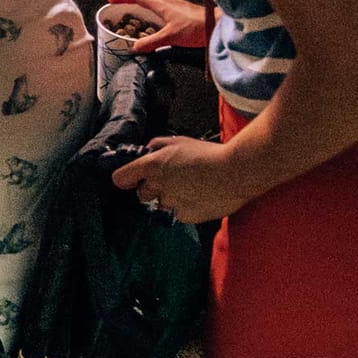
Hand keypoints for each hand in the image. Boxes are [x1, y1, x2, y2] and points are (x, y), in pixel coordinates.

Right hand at [108, 0, 209, 52]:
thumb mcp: (170, 37)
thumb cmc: (197, 27)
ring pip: (161, 1)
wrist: (219, 26)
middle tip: (129, 5)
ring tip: (144, 15)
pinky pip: (169, 10)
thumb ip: (151, 42)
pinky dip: (161, 13)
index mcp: (163, 5)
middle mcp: (171, 3)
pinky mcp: (187, 14)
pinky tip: (163, 24)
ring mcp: (180, 8)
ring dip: (150, 5)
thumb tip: (134, 47)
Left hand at [111, 136, 254, 222]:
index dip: (126, 178)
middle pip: (141, 194)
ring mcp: (171, 203)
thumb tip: (148, 150)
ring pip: (160, 205)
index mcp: (153, 165)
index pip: (122, 178)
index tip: (131, 179)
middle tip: (169, 182)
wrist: (235, 173)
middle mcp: (158, 186)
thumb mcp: (180, 141)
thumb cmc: (209, 154)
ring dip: (169, 199)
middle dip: (150, 189)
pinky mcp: (185, 216)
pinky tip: (199, 197)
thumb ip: (158, 145)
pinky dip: (185, 208)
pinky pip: (178, 214)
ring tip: (189, 189)